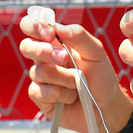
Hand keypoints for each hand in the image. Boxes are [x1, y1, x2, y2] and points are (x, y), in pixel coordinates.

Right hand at [18, 9, 132, 132]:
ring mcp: (40, 78)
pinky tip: (70, 97)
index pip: (32, 27)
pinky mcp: (40, 97)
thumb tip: (57, 27)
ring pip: (39, 71)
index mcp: (56, 42)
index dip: (34, 26)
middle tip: (65, 58)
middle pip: (26, 46)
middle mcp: (44, 58)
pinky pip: (40, 91)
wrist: (106, 106)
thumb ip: (78, 36)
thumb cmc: (101, 76)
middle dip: (44, 51)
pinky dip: (60, 94)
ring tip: (78, 83)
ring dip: (64, 78)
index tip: (49, 34)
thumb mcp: (96, 52)